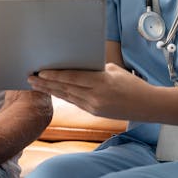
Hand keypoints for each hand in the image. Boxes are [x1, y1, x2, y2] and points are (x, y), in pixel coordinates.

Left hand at [27, 62, 147, 119]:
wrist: (147, 106)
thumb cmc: (132, 84)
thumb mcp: (114, 70)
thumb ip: (95, 69)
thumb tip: (77, 64)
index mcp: (101, 82)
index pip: (73, 78)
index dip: (55, 76)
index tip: (41, 72)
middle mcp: (96, 97)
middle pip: (65, 89)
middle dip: (46, 84)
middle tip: (30, 78)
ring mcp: (94, 106)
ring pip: (67, 97)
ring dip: (50, 90)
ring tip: (35, 85)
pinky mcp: (94, 112)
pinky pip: (74, 102)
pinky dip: (62, 95)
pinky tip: (51, 91)